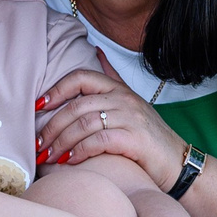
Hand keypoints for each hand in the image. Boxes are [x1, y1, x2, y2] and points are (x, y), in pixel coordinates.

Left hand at [37, 69, 183, 187]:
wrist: (178, 164)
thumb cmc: (148, 139)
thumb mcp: (130, 105)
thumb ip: (112, 80)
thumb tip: (96, 52)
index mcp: (119, 89)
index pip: (81, 78)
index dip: (56, 90)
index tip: (37, 107)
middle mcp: (124, 99)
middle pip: (77, 105)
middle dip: (52, 125)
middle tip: (38, 144)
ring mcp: (130, 117)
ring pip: (84, 123)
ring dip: (61, 142)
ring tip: (47, 157)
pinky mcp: (134, 139)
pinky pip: (98, 141)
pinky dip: (79, 151)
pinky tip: (69, 161)